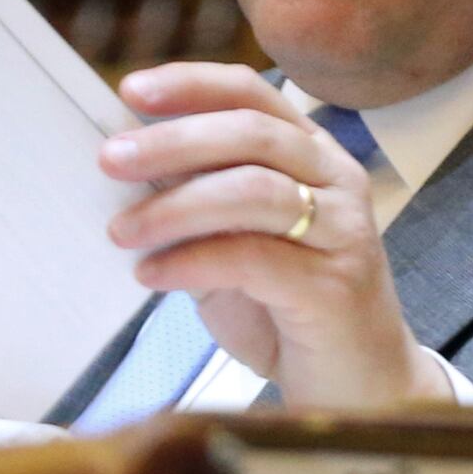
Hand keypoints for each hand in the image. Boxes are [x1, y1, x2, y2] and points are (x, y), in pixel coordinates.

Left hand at [101, 63, 429, 408]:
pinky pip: (253, 259)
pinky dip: (192, 261)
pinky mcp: (335, 288)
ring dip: (176, 205)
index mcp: (314, 156)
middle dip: (173, 140)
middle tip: (110, 159)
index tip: (131, 89)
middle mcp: (338, 181)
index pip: (253, 96)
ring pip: (254, 190)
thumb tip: (125, 169)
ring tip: (122, 230)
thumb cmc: (289, 312)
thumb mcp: (235, 246)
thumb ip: (197, 206)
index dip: (193, 84)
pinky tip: (153, 275)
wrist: (362, 389)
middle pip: (252, 133)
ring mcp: (343, 232)